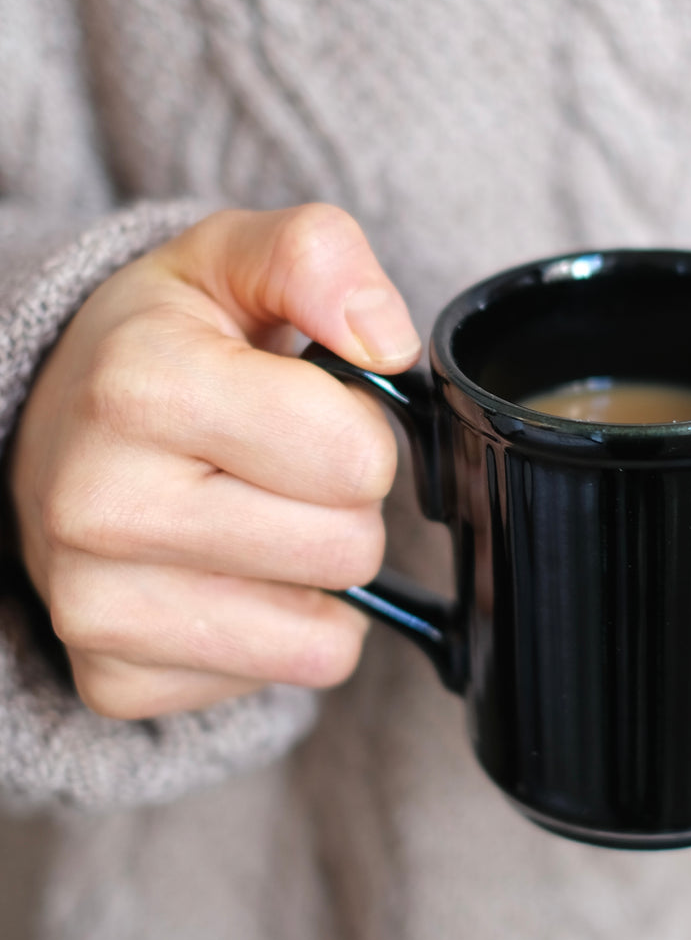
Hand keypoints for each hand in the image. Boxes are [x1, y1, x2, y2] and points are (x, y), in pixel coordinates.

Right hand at [7, 205, 418, 717]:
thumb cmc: (161, 348)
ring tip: (255, 518)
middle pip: (350, 549)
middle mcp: (101, 506)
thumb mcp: (234, 262)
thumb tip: (388, 340)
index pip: (356, 456)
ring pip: (326, 635)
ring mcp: (97, 607)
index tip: (305, 409)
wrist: (53, 431)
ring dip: (317, 576)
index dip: (360, 430)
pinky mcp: (116, 679)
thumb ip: (318, 259)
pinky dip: (279, 633)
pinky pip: (283, 676)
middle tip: (281, 469)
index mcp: (142, 388)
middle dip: (343, 506)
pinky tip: (226, 575)